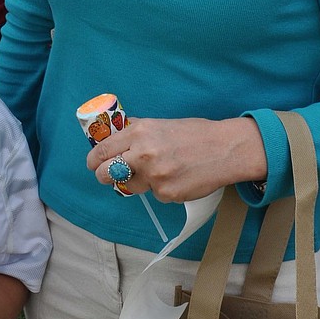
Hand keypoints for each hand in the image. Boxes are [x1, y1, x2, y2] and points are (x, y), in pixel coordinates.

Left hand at [86, 116, 266, 203]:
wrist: (225, 149)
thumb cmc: (195, 134)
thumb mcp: (161, 124)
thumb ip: (137, 132)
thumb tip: (113, 138)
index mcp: (140, 132)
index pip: (102, 151)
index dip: (94, 160)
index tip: (93, 163)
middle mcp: (143, 154)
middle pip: (106, 173)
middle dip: (104, 175)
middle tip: (109, 174)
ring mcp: (154, 177)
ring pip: (130, 185)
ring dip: (137, 181)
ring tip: (158, 170)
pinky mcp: (166, 194)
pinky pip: (154, 194)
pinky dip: (161, 188)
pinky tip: (177, 176)